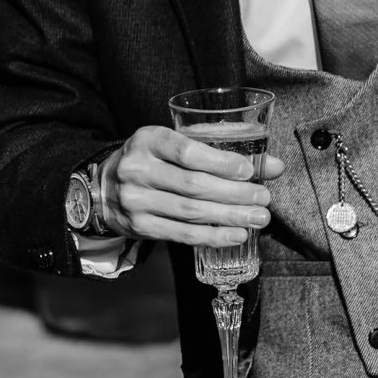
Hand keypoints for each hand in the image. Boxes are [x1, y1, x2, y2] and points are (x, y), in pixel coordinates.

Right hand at [104, 125, 286, 248]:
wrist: (103, 188)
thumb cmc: (153, 160)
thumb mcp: (176, 143)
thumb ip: (222, 149)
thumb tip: (274, 165)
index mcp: (149, 140)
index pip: (187, 152)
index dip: (221, 163)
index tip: (249, 170)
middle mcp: (138, 170)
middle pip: (194, 185)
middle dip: (235, 194)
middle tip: (264, 198)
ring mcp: (136, 201)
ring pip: (191, 212)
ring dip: (230, 217)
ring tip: (258, 218)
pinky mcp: (139, 227)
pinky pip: (182, 234)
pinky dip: (212, 236)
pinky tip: (237, 235)